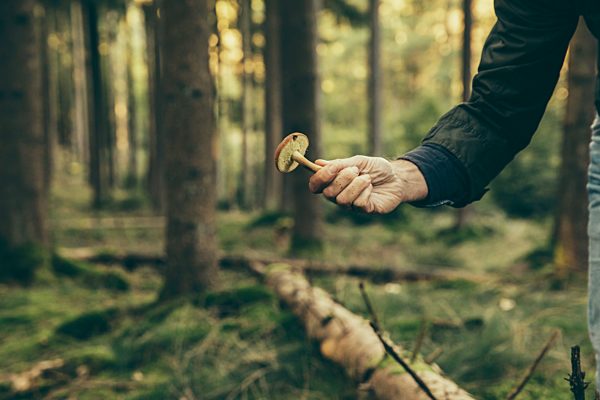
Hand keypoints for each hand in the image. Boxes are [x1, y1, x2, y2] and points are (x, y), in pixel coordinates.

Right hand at [308, 156, 427, 213]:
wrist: (397, 177)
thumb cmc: (376, 169)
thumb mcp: (358, 161)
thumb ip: (338, 164)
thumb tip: (317, 163)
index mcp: (334, 182)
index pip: (316, 186)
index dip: (318, 179)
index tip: (330, 169)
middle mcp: (339, 195)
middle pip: (328, 193)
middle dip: (342, 179)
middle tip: (356, 170)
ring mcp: (351, 205)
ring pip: (342, 200)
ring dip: (355, 185)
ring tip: (367, 178)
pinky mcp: (364, 210)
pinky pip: (358, 203)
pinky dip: (365, 191)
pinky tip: (371, 188)